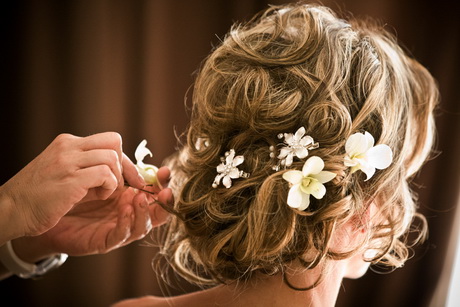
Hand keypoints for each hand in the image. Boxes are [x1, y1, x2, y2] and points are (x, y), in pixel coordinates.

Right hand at [0, 132, 144, 240]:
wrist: (10, 210)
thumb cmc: (39, 197)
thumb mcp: (65, 174)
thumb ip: (89, 169)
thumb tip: (120, 173)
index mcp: (67, 143)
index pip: (108, 140)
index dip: (122, 158)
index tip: (128, 176)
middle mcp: (68, 147)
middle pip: (114, 142)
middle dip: (125, 165)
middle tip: (121, 184)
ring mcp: (68, 161)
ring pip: (112, 158)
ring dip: (115, 178)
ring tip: (103, 192)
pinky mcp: (70, 180)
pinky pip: (105, 174)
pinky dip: (109, 187)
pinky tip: (99, 196)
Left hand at [11, 167, 172, 261]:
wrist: (43, 211)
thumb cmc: (71, 190)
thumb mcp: (95, 173)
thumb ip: (114, 167)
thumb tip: (131, 158)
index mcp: (130, 194)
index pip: (154, 190)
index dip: (163, 182)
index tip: (165, 170)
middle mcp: (129, 212)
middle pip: (157, 210)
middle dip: (164, 201)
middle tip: (164, 190)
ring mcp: (119, 227)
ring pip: (143, 225)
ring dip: (145, 211)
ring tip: (139, 196)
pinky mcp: (105, 240)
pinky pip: (121, 234)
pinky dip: (126, 222)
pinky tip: (124, 208)